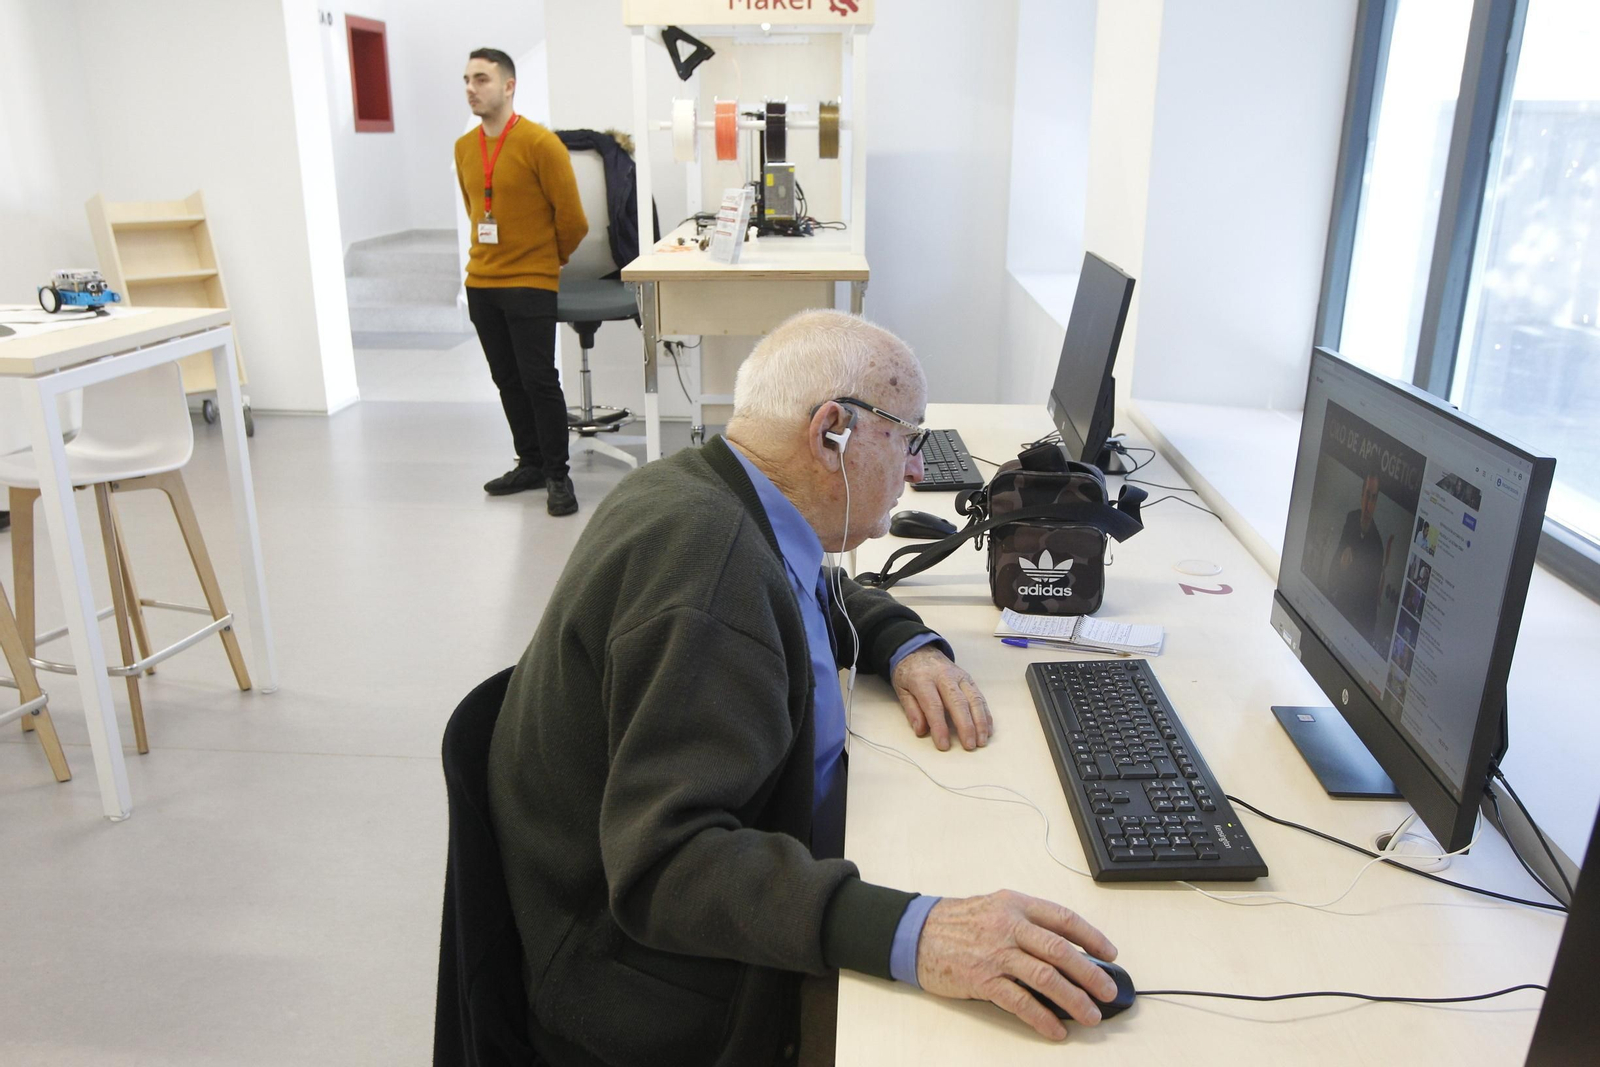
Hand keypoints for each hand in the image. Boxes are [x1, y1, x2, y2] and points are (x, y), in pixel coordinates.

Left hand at [892, 647, 991, 751]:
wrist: (918, 649)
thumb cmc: (909, 673)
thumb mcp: (902, 690)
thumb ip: (911, 710)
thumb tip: (921, 731)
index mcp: (923, 679)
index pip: (934, 705)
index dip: (939, 727)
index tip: (943, 745)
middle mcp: (944, 676)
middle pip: (958, 702)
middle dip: (966, 726)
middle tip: (969, 746)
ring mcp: (959, 676)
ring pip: (974, 699)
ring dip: (980, 722)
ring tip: (982, 741)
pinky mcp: (968, 678)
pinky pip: (980, 696)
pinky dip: (985, 714)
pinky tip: (988, 729)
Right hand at [915, 890, 1118, 1038]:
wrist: (915, 932)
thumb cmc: (957, 921)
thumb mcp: (995, 908)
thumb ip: (1028, 924)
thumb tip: (1067, 951)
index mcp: (1016, 904)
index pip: (1064, 919)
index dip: (1092, 937)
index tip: (1110, 954)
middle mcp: (1008, 926)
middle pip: (1061, 951)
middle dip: (1090, 974)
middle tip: (1108, 991)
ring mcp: (995, 953)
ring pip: (1045, 977)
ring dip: (1073, 999)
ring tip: (1089, 1015)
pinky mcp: (981, 979)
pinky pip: (1019, 1001)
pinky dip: (1041, 1017)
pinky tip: (1055, 1028)